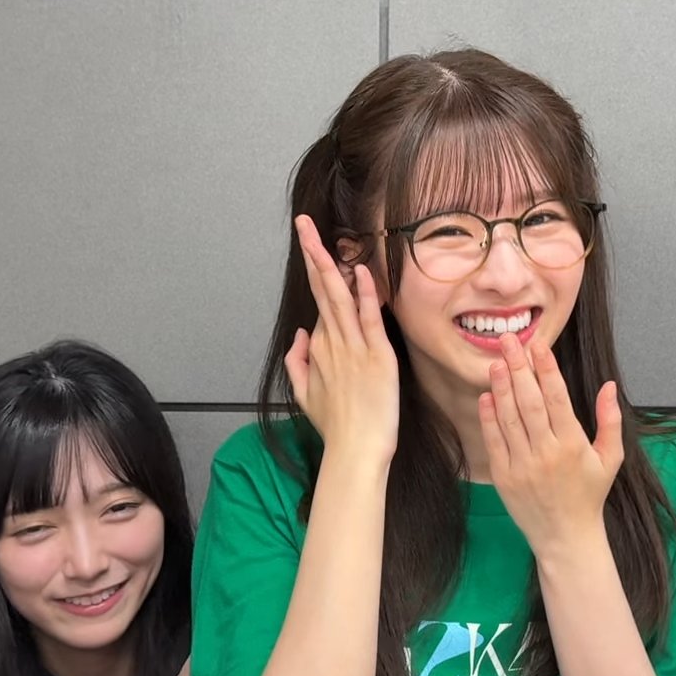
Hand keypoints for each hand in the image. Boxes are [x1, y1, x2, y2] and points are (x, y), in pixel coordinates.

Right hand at [284, 214, 399, 457]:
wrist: (354, 451)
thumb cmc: (337, 427)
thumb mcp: (306, 396)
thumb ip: (298, 362)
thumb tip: (299, 334)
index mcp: (318, 349)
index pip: (320, 302)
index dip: (318, 270)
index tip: (314, 243)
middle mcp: (332, 342)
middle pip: (321, 289)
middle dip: (311, 253)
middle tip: (302, 223)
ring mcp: (354, 348)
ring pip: (339, 297)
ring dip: (330, 264)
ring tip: (318, 235)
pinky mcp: (377, 357)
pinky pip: (369, 319)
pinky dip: (365, 294)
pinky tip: (359, 271)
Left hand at [478, 333, 622, 557]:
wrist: (566, 537)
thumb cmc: (589, 495)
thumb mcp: (610, 459)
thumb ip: (610, 420)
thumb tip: (609, 385)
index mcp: (574, 445)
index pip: (557, 398)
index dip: (546, 369)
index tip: (538, 345)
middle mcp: (547, 453)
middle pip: (530, 402)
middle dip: (519, 368)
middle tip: (509, 340)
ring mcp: (523, 466)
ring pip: (509, 419)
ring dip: (502, 388)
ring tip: (497, 361)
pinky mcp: (504, 477)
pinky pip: (495, 441)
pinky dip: (489, 418)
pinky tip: (487, 396)